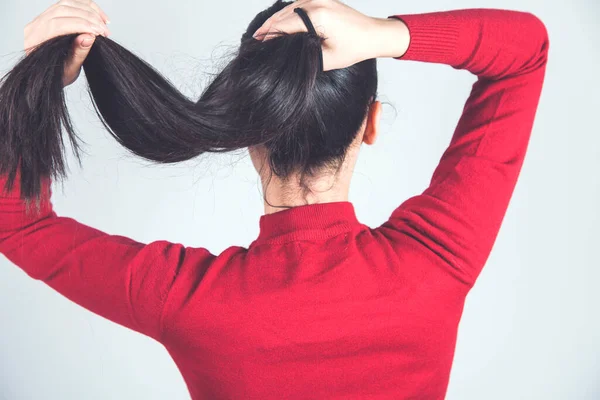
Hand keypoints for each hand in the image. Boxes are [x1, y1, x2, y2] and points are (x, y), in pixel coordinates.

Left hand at [24, 0, 110, 86]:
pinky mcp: (51, 15)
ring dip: (89, 10)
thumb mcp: (68, 70)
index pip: (58, 24)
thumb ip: (78, 53)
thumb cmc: (56, 76)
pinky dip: (86, 6)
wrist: (48, 76)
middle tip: (104, 30)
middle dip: (88, 17)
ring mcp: (41, 19)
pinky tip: (98, 16)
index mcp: (34, 41)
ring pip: (66, 3)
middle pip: (62, 10)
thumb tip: (89, 36)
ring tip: (103, 24)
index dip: (81, 25)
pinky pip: (69, 4)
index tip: (99, 32)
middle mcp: (35, 26)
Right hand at [252, 0, 409, 70]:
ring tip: (262, 34)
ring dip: (275, 21)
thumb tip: (287, 57)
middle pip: (283, 15)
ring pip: (288, 9)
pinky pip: (298, 6)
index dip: (268, 37)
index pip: (283, 26)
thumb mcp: (328, 59)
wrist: (374, 34)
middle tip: (254, 41)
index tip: (256, 47)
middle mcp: (316, 2)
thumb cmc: (355, 48)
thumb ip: (305, 56)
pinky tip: (279, 25)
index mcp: (317, 17)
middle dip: (268, 28)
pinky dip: (287, 16)